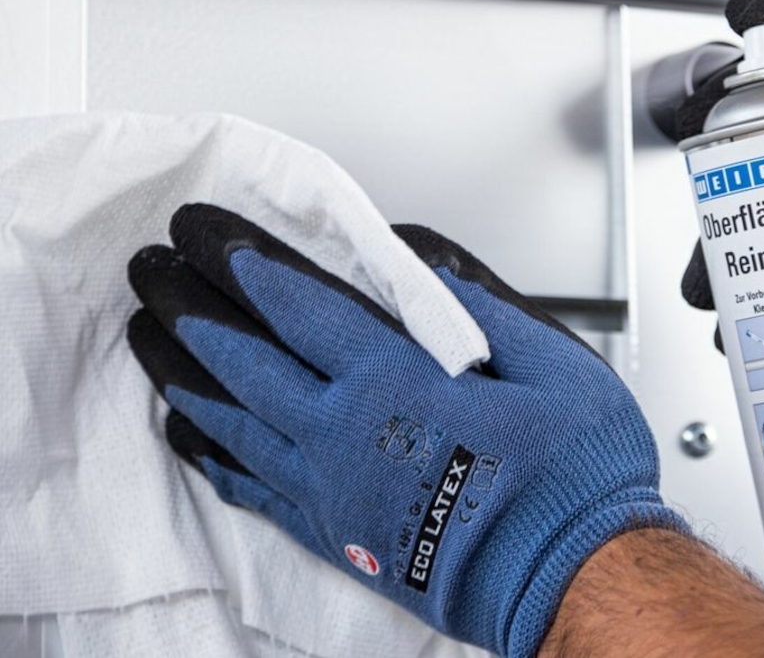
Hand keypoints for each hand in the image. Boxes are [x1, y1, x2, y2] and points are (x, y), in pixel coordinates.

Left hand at [126, 204, 686, 656]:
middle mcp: (345, 434)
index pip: (295, 304)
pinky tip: (184, 430)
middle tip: (151, 269)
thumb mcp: (556, 362)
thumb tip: (423, 260)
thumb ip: (480, 302)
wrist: (571, 578)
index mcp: (396, 383)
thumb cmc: (572, 477)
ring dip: (180, 370)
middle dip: (189, 304)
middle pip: (241, 357)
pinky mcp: (333, 531)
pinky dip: (208, 452)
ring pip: (230, 419)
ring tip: (146, 335)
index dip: (241, 259)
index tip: (201, 229)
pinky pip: (248, 486)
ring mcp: (330, 487)